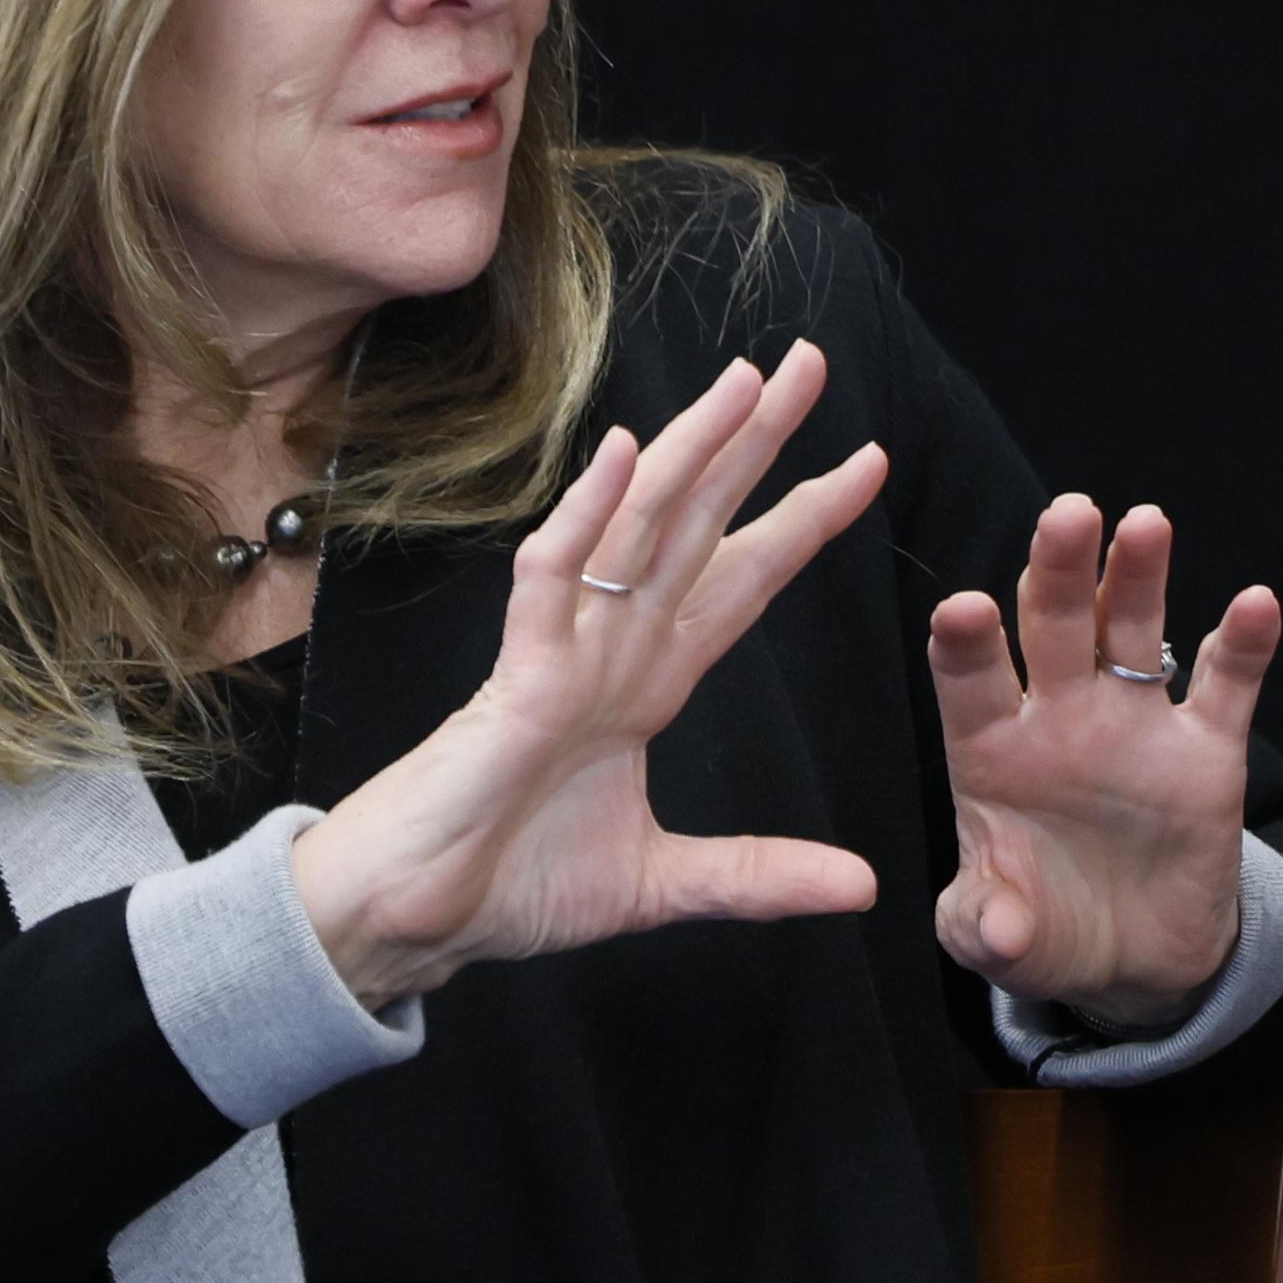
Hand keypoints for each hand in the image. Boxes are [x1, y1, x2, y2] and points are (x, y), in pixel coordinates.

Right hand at [290, 341, 889, 1005]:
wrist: (414, 921)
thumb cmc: (510, 885)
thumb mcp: (663, 886)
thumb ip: (757, 876)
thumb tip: (863, 888)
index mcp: (649, 683)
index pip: (742, 581)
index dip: (803, 520)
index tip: (868, 462)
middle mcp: (615, 648)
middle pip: (700, 525)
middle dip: (758, 445)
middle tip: (812, 361)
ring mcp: (566, 653)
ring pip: (636, 528)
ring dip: (691, 451)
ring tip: (747, 382)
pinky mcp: (517, 678)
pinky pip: (552, 580)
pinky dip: (586, 517)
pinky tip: (622, 455)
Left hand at [924, 496, 1280, 1023]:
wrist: (1133, 959)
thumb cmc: (1043, 931)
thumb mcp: (1001, 941)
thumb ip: (986, 927)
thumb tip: (1000, 930)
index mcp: (990, 747)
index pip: (970, 678)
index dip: (968, 644)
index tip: (964, 609)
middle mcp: (1059, 716)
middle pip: (1052, 625)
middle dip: (1056, 570)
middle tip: (1066, 514)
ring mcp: (1134, 724)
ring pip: (1133, 630)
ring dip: (1138, 575)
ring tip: (1146, 523)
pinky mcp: (1206, 749)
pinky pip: (1226, 686)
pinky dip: (1243, 646)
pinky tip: (1256, 604)